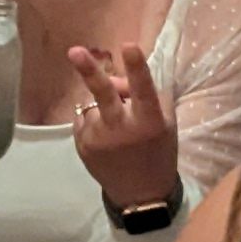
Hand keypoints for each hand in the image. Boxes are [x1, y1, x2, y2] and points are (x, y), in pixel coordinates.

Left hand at [68, 45, 179, 216]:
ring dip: (102, 106)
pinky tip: (106, 137)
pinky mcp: (82, 145)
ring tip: (116, 126)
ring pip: (94, 103)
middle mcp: (121, 129)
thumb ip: (150, 97)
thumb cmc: (159, 152)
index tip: (128, 46)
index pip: (143, 90)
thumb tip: (122, 77)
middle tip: (74, 51)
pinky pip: (84, 118)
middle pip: (103, 94)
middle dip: (88, 71)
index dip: (136, 68)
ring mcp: (98, 138)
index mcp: (149, 122)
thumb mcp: (167, 124)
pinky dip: (93, 120)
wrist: (140, 195)